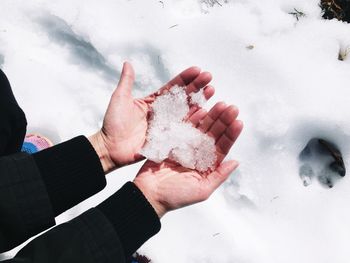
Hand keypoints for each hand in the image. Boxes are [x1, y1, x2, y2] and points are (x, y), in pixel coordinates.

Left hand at [89, 62, 214, 172]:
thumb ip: (127, 82)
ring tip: (211, 91)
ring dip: (199, 101)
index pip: (172, 87)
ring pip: (186, 112)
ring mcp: (166, 126)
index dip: (185, 78)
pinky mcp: (168, 139)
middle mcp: (162, 113)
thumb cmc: (112, 124)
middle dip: (196, 87)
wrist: (110, 149)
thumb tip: (128, 62)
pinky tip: (205, 112)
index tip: (197, 70)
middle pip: (183, 98)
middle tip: (209, 78)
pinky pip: (183, 129)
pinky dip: (194, 121)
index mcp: (153, 102)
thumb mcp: (120, 99)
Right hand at [134, 103, 242, 217]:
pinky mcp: (172, 140)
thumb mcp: (202, 190)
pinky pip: (183, 126)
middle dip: (223, 120)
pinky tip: (201, 109)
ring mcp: (185, 145)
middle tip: (232, 108)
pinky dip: (192, 118)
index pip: (222, 147)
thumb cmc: (175, 197)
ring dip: (211, 116)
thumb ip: (219, 175)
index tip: (238, 122)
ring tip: (221, 104)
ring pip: (201, 127)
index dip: (231, 134)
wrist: (149, 194)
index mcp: (207, 164)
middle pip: (213, 134)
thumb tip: (236, 162)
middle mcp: (198, 153)